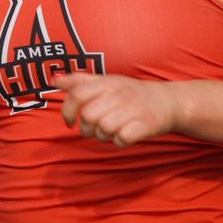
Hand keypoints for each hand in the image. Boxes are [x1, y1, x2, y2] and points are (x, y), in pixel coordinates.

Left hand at [54, 73, 180, 146]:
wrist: (168, 101)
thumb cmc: (130, 93)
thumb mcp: (106, 81)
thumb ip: (80, 81)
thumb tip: (54, 80)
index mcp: (106, 82)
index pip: (77, 94)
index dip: (66, 111)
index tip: (68, 122)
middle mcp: (118, 94)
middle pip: (88, 116)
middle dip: (85, 129)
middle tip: (92, 130)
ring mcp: (132, 109)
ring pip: (103, 129)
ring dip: (102, 136)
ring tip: (109, 132)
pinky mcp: (144, 125)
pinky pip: (121, 138)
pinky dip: (119, 141)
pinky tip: (123, 136)